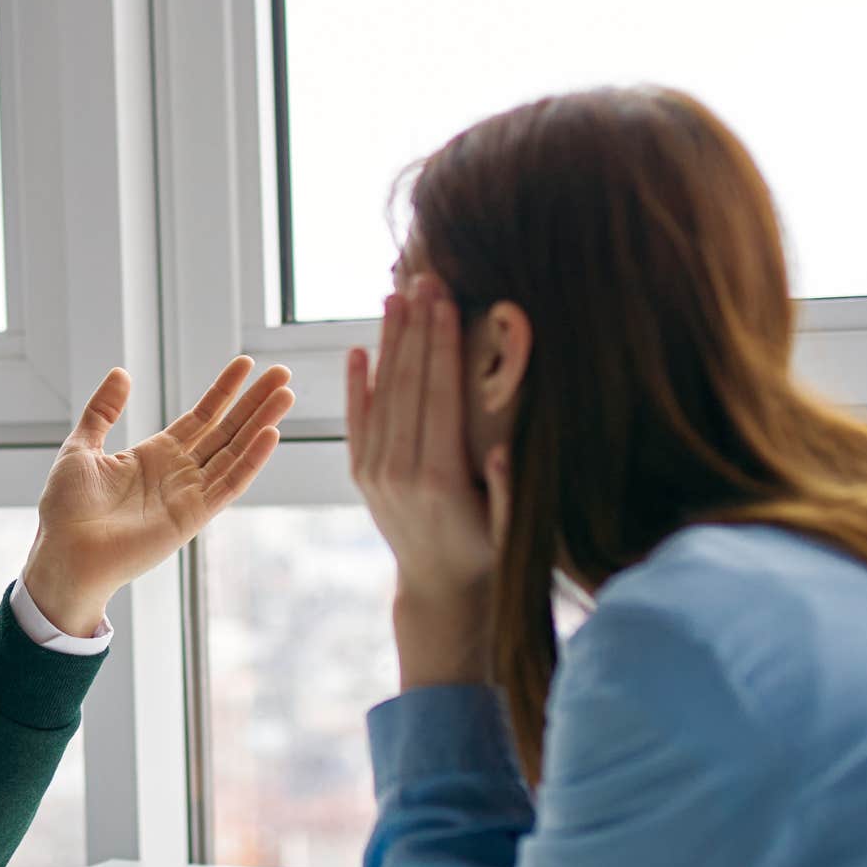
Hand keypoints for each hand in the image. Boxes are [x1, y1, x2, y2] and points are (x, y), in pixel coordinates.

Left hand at [22, 357, 294, 635]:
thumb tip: (122, 372)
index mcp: (154, 455)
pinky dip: (251, 461)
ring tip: (286, 395)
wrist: (63, 552)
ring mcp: (188, 494)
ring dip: (261, 424)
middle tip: (282, 373)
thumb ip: (103, 410)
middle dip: (254, 402)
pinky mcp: (193, 517)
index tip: (246, 364)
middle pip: (226, 430)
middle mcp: (177, 473)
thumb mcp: (81, 447)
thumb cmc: (66, 508)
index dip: (224, 391)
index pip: (200, 417)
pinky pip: (229, 484)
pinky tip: (270, 434)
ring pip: (235, 452)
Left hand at [347, 274, 511, 689]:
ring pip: (381, 395)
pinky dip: (357, 383)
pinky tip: (359, 348)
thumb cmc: (488, 551)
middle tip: (424, 281)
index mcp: (440, 478)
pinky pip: (357, 421)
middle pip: (409, 386)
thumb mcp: (510, 527)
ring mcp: (375, 472)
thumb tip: (503, 450)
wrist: (438, 586)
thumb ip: (505, 490)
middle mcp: (400, 471)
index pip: (439, 396)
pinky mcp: (361, 474)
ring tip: (395, 297)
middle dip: (418, 329)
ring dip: (389, 344)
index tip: (445, 303)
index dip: (442, 346)